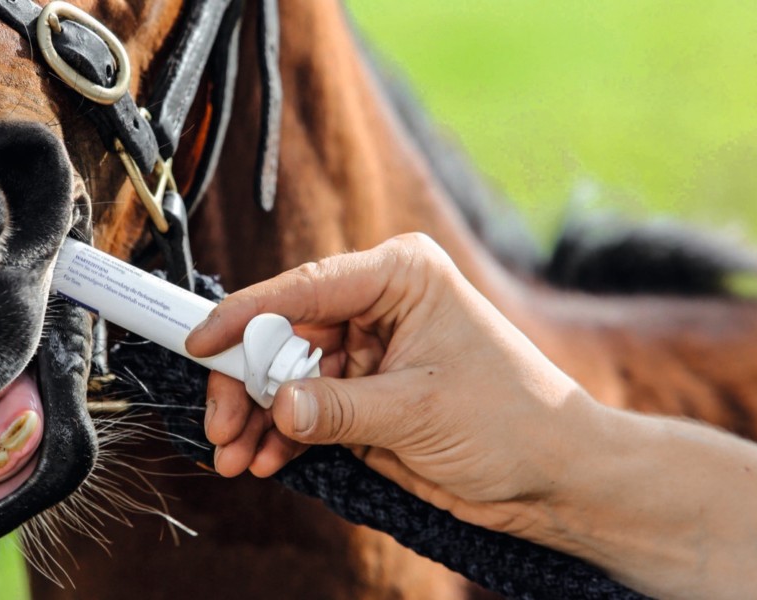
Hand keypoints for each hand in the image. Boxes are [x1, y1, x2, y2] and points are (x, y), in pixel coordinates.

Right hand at [185, 233, 591, 534]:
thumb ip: (338, 407)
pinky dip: (281, 435)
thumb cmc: (512, 421)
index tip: (202, 343)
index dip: (247, 316)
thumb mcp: (418, 411)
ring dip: (258, 417)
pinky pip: (304, 408)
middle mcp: (377, 305)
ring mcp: (367, 352)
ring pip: (286, 375)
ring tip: (235, 457)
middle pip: (284, 334)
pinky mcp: (363, 395)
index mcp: (400, 276)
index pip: (305, 287)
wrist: (554, 477)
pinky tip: (264, 461)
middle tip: (221, 424)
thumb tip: (276, 404)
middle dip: (249, 383)